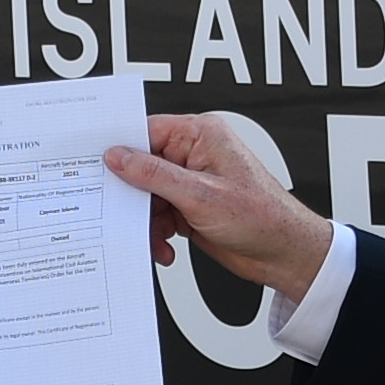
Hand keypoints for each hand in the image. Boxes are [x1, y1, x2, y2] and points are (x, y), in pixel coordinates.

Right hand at [105, 118, 330, 299]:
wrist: (285, 254)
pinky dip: (158, 234)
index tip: (99, 167)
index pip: (147, 131)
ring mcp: (192, 182)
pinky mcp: (191, 207)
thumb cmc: (262, 216)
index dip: (122, 150)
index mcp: (202, 135)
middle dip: (135, 197)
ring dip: (147, 223)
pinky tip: (166, 247)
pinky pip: (159, 216)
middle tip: (125, 215)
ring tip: (156, 240)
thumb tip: (118, 156)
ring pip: (148, 197)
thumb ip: (154, 175)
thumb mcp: (200, 195)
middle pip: (142, 168)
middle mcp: (195, 154)